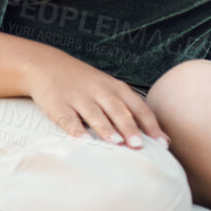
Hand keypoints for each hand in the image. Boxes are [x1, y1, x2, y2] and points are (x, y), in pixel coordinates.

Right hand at [21, 49, 166, 147]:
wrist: (47, 65)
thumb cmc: (85, 83)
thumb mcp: (108, 88)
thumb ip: (126, 108)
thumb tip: (148, 135)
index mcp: (116, 88)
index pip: (139, 107)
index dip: (151, 125)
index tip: (162, 142)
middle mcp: (100, 91)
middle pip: (118, 110)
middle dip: (130, 128)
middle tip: (139, 145)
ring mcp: (79, 97)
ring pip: (95, 113)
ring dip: (106, 128)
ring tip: (116, 142)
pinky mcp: (58, 104)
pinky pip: (68, 118)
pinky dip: (75, 129)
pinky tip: (83, 140)